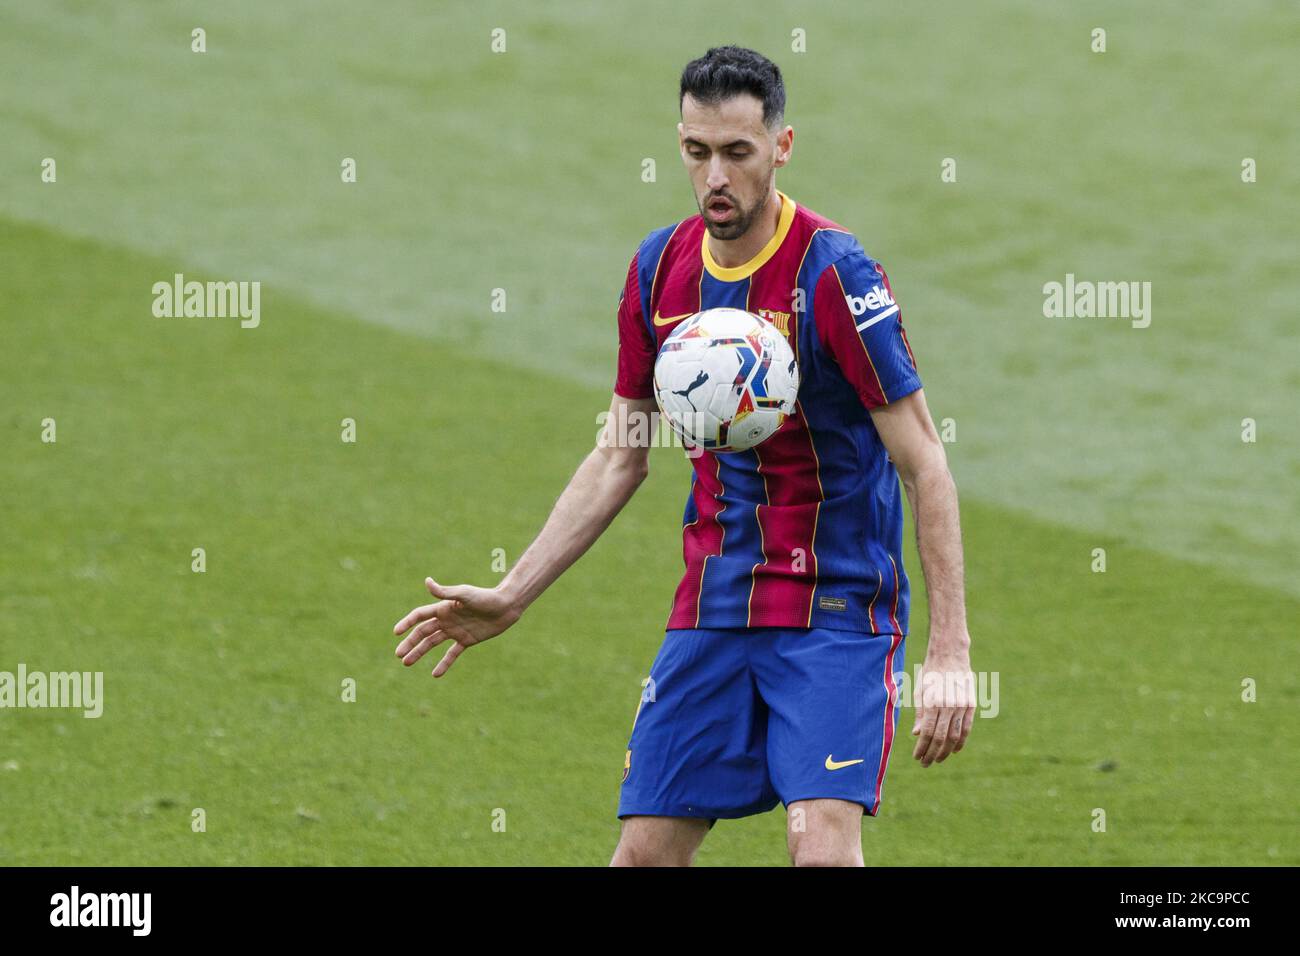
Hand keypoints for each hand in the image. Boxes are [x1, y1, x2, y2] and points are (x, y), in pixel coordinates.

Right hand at [392, 578, 521, 677]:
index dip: (407, 623)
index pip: (420, 616)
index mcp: (443, 608)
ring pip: (433, 643)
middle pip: (423, 632)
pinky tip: (435, 674)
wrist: (506, 606)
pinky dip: (444, 664)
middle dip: (410, 643)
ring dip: (420, 653)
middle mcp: (447, 619)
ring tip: (407, 663)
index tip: (396, 632)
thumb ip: (445, 591)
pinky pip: (452, 654)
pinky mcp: (466, 640)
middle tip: (398, 655)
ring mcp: (456, 631)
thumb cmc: (485, 597)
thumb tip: (427, 581)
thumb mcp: (464, 594)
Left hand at [911, 644, 974, 766]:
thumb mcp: (920, 690)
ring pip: (954, 736)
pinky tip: (954, 750)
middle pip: (940, 738)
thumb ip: (919, 713)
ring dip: (946, 751)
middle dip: (932, 753)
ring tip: (938, 759)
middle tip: (925, 763)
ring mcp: (961, 705)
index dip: (922, 748)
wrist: (950, 654)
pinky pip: (966, 728)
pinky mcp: (971, 704)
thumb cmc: (930, 673)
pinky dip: (961, 741)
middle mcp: (948, 706)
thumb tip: (917, 735)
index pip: (927, 733)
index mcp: (933, 702)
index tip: (917, 757)